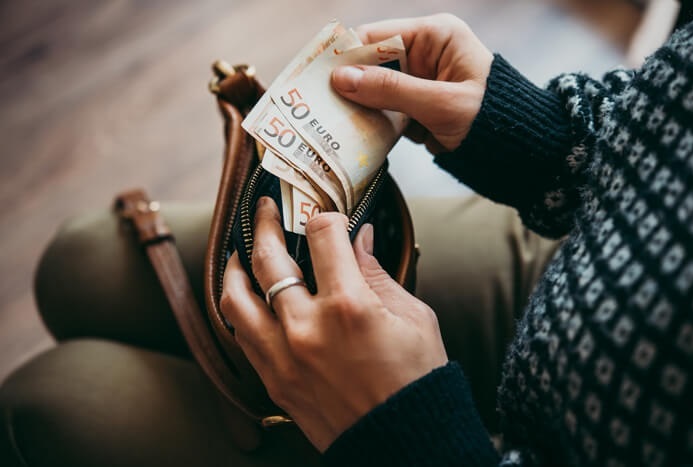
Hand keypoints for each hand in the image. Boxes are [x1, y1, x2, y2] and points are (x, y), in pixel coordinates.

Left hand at [220, 197, 447, 451]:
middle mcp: (307, 328)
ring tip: (239, 252)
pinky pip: (240, 336)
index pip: (322, 235)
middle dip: (266, 223)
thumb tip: (360, 239)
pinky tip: (245, 299)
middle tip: (266, 209)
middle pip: (268, 258)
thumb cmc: (416, 380)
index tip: (327, 215)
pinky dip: (238, 310)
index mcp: (349, 307)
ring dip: (235, 267)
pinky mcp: (274, 381)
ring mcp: (283, 357)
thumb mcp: (413, 318)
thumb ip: (378, 274)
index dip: (325, 215)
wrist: (403, 443)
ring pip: (235, 299)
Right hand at [331, 13, 493, 153]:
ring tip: (329, 121)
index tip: (319, 75)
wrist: (517, 150)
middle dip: (350, 83)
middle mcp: (425, 54)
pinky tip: (354, 133)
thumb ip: (391, 90)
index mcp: (436, 36)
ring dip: (358, 105)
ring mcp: (420, 81)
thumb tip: (342, 79)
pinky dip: (373, 121)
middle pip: (372, 63)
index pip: (378, 37)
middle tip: (319, 103)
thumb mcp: (440, 103)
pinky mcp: (418, 106)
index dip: (347, 55)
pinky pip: (386, 109)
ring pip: (375, 89)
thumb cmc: (490, 118)